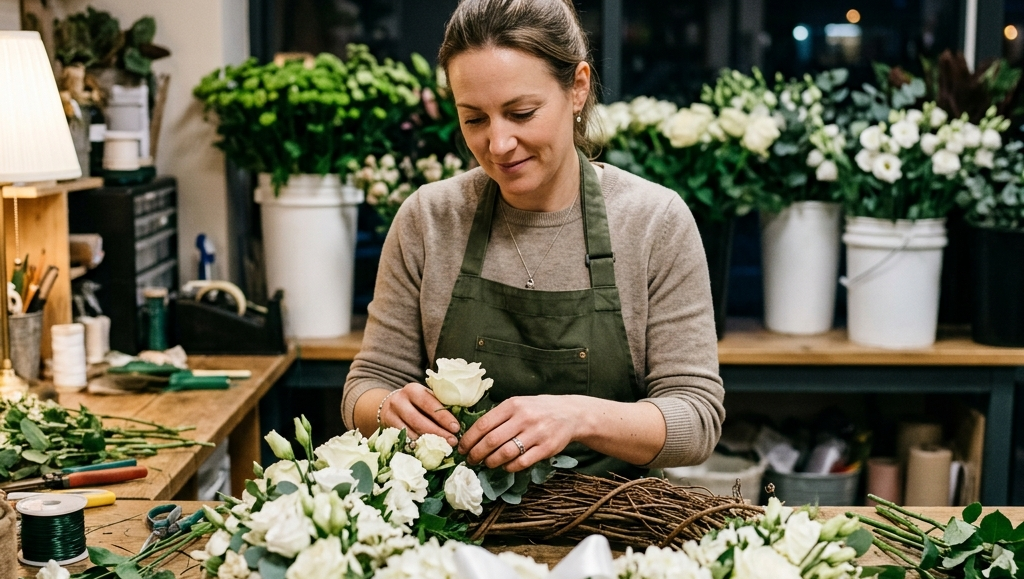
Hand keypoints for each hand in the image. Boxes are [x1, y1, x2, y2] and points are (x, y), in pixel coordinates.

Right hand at [379, 383, 459, 446]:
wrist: (390, 405)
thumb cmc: (416, 402)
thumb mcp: (426, 397)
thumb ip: (439, 404)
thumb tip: (462, 417)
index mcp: (413, 390)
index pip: (429, 403)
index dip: (443, 417)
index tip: (456, 428)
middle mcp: (400, 401)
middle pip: (419, 420)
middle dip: (437, 432)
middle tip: (452, 441)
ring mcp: (391, 415)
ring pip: (410, 432)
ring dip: (428, 442)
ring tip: (443, 448)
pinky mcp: (387, 428)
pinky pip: (404, 439)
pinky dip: (417, 446)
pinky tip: (428, 451)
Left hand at [458, 395, 578, 471]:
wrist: (570, 413)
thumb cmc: (537, 410)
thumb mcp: (518, 404)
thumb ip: (499, 416)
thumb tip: (473, 435)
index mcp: (513, 405)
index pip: (484, 424)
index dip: (469, 439)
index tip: (462, 448)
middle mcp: (524, 417)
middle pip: (491, 441)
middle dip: (476, 454)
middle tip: (471, 460)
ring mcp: (536, 433)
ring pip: (505, 453)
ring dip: (491, 462)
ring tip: (487, 464)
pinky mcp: (546, 448)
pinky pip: (521, 462)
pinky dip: (509, 467)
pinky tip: (505, 466)